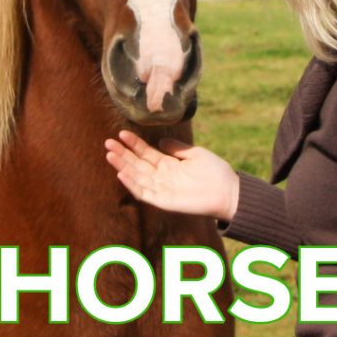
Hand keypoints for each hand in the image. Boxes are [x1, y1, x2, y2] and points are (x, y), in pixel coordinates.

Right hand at [104, 130, 239, 222]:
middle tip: (108, 142)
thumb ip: (177, 148)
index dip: (134, 144)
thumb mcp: (195, 154)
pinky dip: (132, 184)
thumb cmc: (215, 172)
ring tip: (110, 154)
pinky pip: (144, 193)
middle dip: (122, 154)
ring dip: (123, 166)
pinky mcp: (164, 201)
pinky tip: (122, 174)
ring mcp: (162, 190)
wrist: (229, 191)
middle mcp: (162, 177)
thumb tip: (161, 141)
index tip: (122, 134)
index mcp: (168, 165)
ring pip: (137, 177)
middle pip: (137, 164)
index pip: (146, 153)